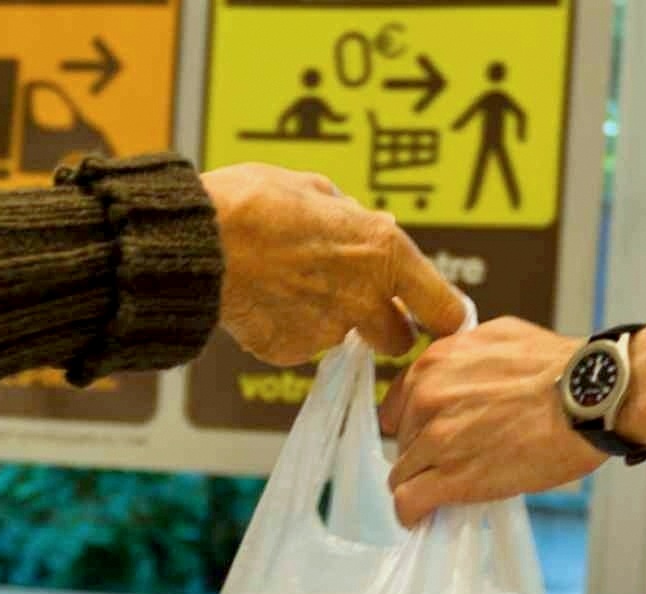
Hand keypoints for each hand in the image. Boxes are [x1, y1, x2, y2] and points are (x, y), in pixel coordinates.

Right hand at [201, 164, 463, 365]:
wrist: (198, 242)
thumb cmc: (254, 202)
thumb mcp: (316, 190)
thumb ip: (352, 218)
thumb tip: (367, 225)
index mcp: (383, 252)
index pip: (444, 307)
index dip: (447, 316)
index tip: (445, 320)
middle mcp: (364, 299)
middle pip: (398, 340)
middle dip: (385, 328)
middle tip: (360, 306)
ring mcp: (327, 332)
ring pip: (341, 338)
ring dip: (327, 320)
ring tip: (287, 284)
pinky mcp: (291, 352)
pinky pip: (299, 344)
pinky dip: (288, 328)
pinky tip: (264, 299)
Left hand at [378, 317, 605, 526]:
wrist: (589, 397)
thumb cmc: (560, 369)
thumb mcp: (501, 337)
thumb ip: (466, 358)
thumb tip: (460, 374)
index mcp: (435, 363)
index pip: (398, 407)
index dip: (415, 428)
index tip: (431, 439)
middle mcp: (427, 398)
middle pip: (403, 443)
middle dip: (423, 456)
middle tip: (455, 465)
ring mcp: (436, 440)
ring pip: (402, 475)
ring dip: (422, 485)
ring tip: (447, 493)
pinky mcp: (451, 478)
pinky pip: (408, 502)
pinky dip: (412, 513)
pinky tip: (425, 516)